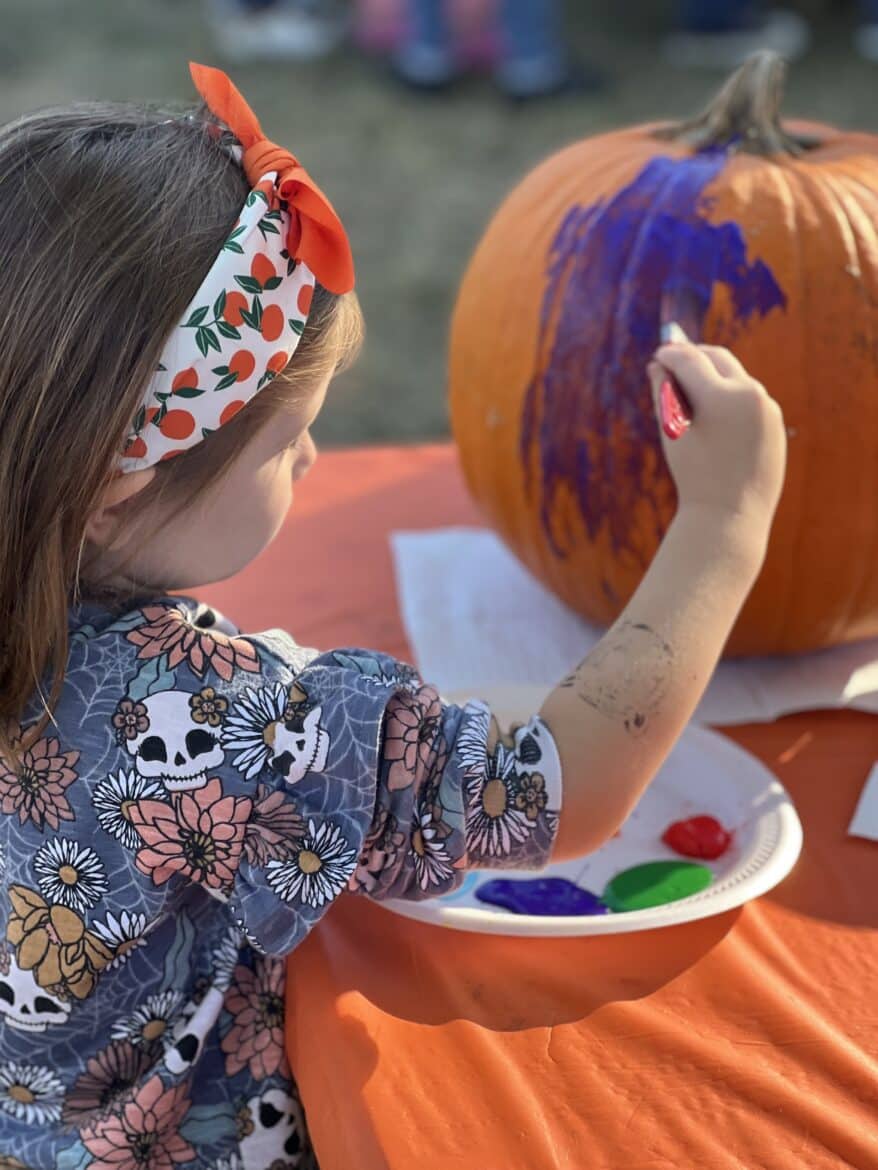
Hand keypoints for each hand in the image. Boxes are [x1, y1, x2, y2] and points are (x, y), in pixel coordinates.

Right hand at [649, 343, 786, 542]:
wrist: (731, 516)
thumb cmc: (694, 476)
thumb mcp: (672, 433)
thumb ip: (664, 393)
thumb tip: (659, 366)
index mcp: (721, 396)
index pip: (691, 360)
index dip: (671, 354)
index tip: (659, 354)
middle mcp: (750, 395)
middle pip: (719, 357)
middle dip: (695, 356)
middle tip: (674, 360)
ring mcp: (768, 408)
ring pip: (736, 377)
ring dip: (714, 375)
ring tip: (691, 385)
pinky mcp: (776, 422)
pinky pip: (750, 399)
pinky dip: (730, 396)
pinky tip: (715, 408)